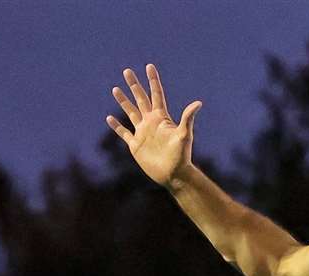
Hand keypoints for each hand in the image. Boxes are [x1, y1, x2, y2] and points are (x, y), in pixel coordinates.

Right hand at [106, 63, 201, 188]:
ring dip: (123, 101)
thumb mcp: (184, 135)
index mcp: (161, 118)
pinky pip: (123, 133)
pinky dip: (116, 126)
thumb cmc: (181, 156)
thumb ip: (188, 118)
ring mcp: (142, 133)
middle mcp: (150, 122)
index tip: (149, 66)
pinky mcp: (135, 145)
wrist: (174, 175)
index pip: (156, 94)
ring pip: (130, 112)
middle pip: (140, 99)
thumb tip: (198, 103)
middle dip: (134, 85)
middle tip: (127, 71)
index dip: (153, 80)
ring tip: (116, 89)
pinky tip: (109, 118)